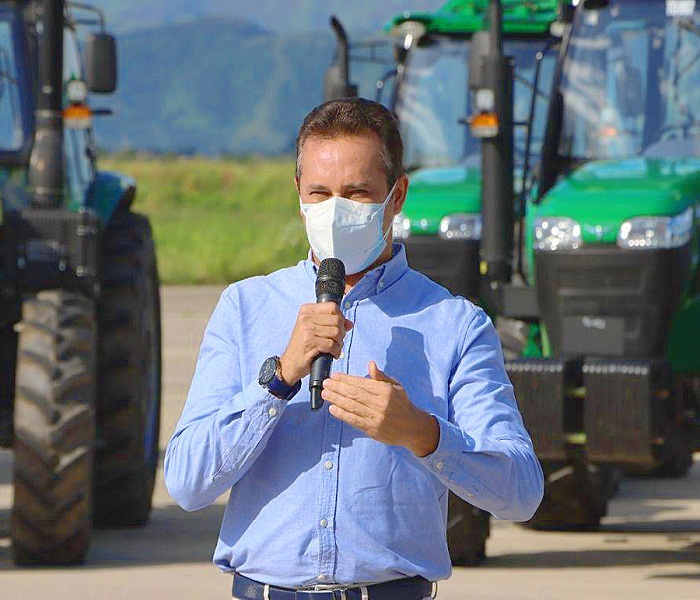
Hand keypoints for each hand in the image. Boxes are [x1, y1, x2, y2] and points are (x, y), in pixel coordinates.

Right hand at [279, 303, 352, 384]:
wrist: (289, 363)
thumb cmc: (304, 346)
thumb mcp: (315, 330)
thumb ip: (332, 324)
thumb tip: (350, 324)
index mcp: (307, 310)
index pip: (333, 306)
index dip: (340, 318)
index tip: (338, 328)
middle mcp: (305, 317)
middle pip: (336, 320)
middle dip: (341, 333)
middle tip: (337, 341)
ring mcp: (307, 329)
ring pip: (336, 332)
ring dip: (339, 343)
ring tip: (334, 348)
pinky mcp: (309, 342)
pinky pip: (331, 344)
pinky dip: (335, 351)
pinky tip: (332, 354)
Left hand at [321, 361, 439, 456]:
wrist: (411, 427)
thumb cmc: (401, 404)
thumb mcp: (396, 386)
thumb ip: (381, 377)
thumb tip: (370, 364)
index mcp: (385, 390)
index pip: (361, 383)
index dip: (346, 379)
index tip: (335, 376)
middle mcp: (380, 403)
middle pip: (354, 394)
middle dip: (337, 387)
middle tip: (325, 383)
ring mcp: (376, 417)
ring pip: (352, 406)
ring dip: (336, 399)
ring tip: (325, 393)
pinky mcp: (372, 429)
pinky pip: (354, 420)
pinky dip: (342, 414)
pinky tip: (332, 408)